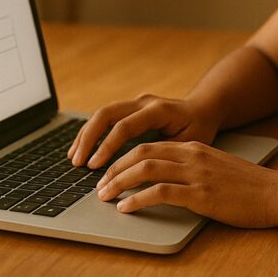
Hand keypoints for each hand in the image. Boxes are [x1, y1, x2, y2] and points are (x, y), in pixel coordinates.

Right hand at [67, 94, 219, 168]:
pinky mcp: (130, 109)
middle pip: (107, 114)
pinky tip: (81, 148)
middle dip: (89, 138)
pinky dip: (91, 132)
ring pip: (102, 114)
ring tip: (73, 158)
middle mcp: (143, 102)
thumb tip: (144, 175)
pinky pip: (106, 117)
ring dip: (86, 135)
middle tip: (78, 162)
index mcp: (158, 110)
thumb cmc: (199, 128)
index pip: (125, 126)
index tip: (95, 166)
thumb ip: (166, 154)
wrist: (204, 108)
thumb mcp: (190, 143)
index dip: (107, 146)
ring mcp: (135, 103)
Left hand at [96, 140, 277, 227]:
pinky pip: (161, 192)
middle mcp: (192, 155)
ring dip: (119, 182)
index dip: (123, 157)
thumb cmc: (248, 186)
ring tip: (105, 195)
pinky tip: (126, 208)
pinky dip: (138, 199)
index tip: (108, 171)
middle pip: (141, 153)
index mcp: (194, 147)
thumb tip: (166, 180)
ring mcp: (196, 173)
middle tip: (99, 184)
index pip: (149, 145)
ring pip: (146, 169)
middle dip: (114, 167)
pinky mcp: (201, 194)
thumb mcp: (216, 168)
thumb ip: (192, 168)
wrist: (276, 193)